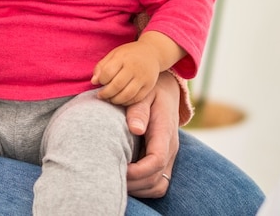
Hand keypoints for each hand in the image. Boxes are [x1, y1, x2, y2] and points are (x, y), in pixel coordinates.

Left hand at [92, 40, 160, 105]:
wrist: (152, 52)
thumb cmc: (129, 54)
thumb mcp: (114, 54)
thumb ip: (102, 66)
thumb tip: (94, 81)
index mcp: (123, 58)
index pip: (108, 72)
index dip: (101, 80)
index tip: (99, 82)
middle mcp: (134, 67)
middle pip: (117, 85)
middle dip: (106, 93)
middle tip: (101, 95)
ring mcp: (143, 77)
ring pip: (127, 95)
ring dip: (115, 100)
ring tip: (110, 99)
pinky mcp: (149, 86)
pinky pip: (136, 99)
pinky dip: (126, 102)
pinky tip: (120, 100)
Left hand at [124, 71, 180, 198]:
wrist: (166, 91)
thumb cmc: (150, 91)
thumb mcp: (144, 94)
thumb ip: (139, 110)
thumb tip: (135, 128)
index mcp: (165, 132)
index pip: (157, 160)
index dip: (138, 171)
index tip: (119, 169)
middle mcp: (170, 148)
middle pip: (156, 179)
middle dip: (133, 183)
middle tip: (109, 178)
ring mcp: (169, 157)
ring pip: (158, 186)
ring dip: (137, 189)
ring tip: (115, 181)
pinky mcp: (164, 162)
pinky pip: (158, 184)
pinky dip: (143, 188)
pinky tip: (125, 180)